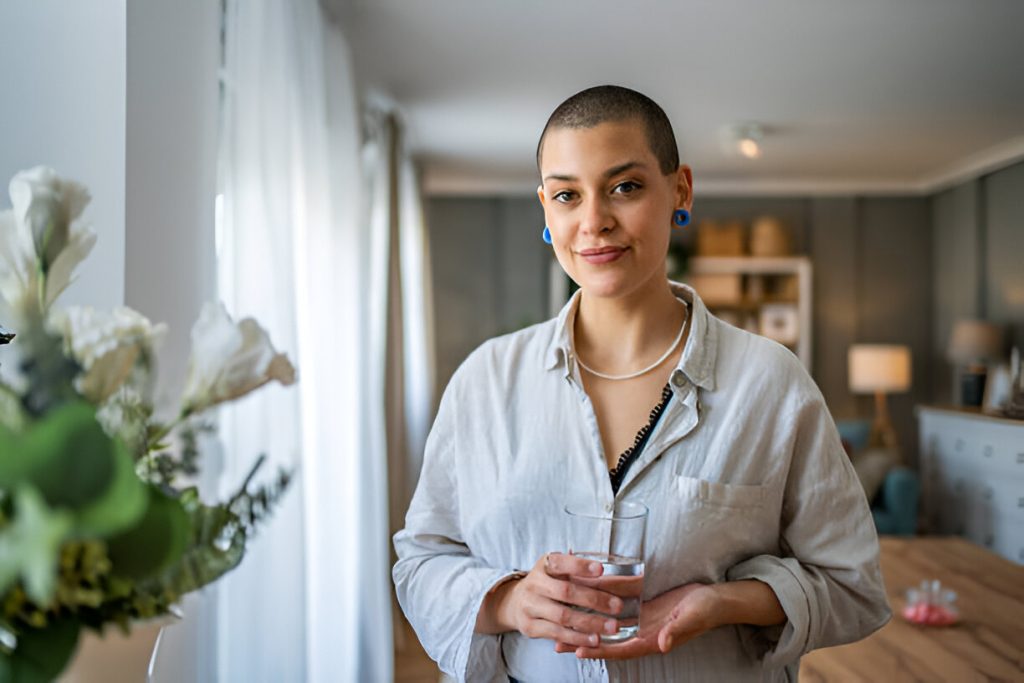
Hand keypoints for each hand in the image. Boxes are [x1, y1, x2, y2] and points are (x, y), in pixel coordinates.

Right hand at [477, 553, 624, 648]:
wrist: (516, 602)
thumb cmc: (547, 584)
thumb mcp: (557, 571)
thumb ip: (577, 572)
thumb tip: (609, 575)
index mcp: (544, 565)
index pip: (561, 562)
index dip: (580, 566)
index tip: (601, 569)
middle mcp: (533, 584)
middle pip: (566, 592)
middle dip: (594, 599)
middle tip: (617, 606)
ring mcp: (529, 606)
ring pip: (563, 616)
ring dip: (590, 622)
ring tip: (612, 627)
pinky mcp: (529, 627)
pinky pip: (557, 634)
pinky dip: (578, 638)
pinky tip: (594, 640)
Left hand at [556, 582, 719, 659]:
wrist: (717, 598)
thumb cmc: (707, 610)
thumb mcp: (691, 619)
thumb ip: (676, 631)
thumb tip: (662, 644)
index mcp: (653, 640)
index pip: (621, 649)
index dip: (600, 650)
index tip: (579, 651)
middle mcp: (643, 631)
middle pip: (608, 638)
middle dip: (584, 641)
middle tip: (558, 642)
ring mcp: (643, 618)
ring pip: (609, 622)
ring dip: (588, 622)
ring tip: (564, 623)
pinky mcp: (645, 604)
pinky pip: (619, 605)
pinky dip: (602, 603)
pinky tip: (586, 598)